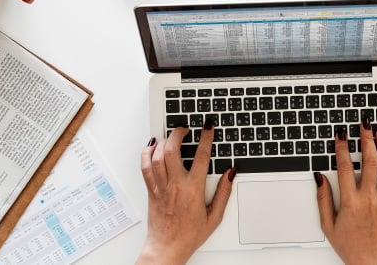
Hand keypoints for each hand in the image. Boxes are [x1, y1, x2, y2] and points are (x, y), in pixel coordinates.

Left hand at [137, 120, 235, 264]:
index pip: (201, 156)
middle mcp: (175, 185)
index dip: (206, 138)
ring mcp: (161, 187)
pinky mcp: (151, 191)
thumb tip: (230, 174)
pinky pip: (145, 168)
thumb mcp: (215, 216)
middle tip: (184, 128)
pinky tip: (151, 147)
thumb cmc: (189, 235)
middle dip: (178, 134)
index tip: (207, 128)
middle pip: (172, 150)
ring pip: (157, 157)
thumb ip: (224, 193)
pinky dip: (147, 154)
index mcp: (193, 189)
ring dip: (163, 141)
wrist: (167, 248)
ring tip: (170, 136)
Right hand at [314, 118, 376, 264]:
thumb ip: (323, 199)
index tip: (341, 135)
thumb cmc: (350, 246)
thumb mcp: (328, 225)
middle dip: (367, 139)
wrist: (371, 262)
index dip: (342, 148)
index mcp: (351, 202)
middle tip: (365, 125)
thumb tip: (320, 178)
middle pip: (369, 162)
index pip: (345, 167)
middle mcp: (369, 199)